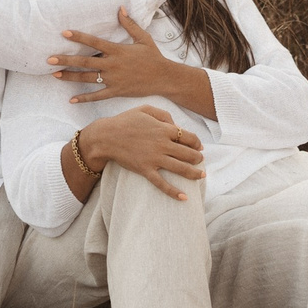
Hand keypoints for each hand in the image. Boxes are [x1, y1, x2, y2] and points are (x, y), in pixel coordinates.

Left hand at [51, 9, 191, 102]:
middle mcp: (113, 65)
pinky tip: (72, 100)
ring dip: (70, 77)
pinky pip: (97, 96)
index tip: (64, 33)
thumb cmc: (154, 56)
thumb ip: (129, 24)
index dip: (79, 37)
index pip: (94, 42)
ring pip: (87, 79)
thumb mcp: (143, 38)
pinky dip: (84, 98)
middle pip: (85, 62)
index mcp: (118, 50)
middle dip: (66, 60)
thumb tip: (120, 8)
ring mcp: (114, 80)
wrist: (164, 78)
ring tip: (54, 74)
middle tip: (49, 58)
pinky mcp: (117, 91)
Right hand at [78, 106, 204, 200]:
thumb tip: (176, 126)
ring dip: (194, 173)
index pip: (189, 137)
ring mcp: (154, 159)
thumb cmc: (125, 121)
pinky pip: (162, 183)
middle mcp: (162, 144)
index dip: (197, 142)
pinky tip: (184, 197)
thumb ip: (164, 115)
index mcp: (164, 129)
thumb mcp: (145, 109)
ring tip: (201, 176)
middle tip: (200, 160)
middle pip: (188, 153)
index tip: (198, 146)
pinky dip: (173, 192)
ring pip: (180, 168)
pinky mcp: (145, 170)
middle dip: (198, 158)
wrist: (105, 137)